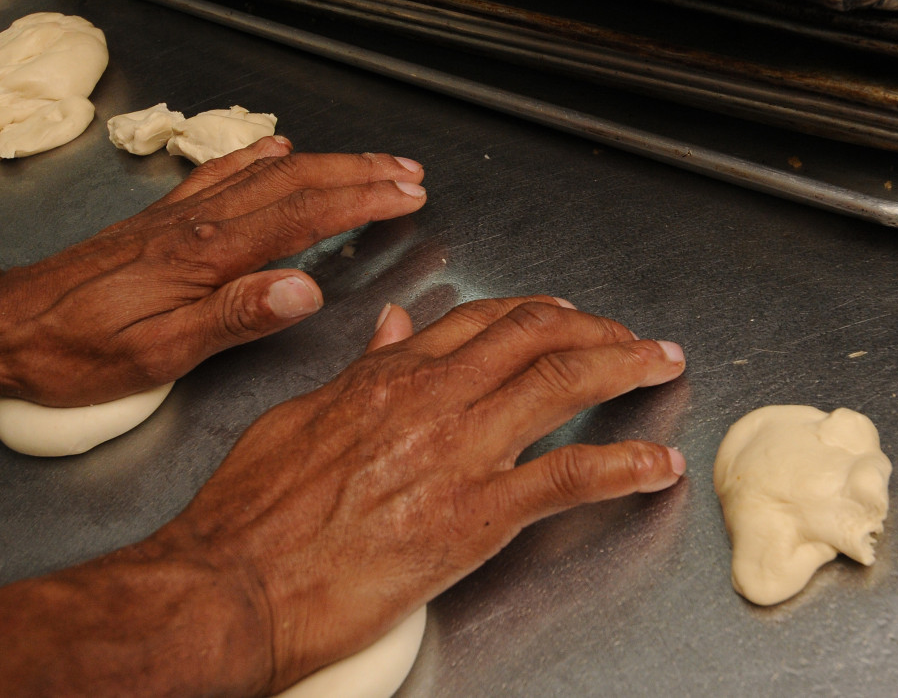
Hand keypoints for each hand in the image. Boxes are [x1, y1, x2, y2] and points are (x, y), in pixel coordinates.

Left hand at [0, 136, 426, 405]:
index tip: (408, 197)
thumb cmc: (80, 351)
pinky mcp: (162, 218)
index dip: (363, 202)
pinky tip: (279, 149)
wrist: (5, 325)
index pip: (305, 215)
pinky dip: (262, 157)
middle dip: (361, 173)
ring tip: (372, 164)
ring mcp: (181, 215)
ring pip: (268, 172)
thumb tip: (305, 290)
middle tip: (411, 175)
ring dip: (328, 163)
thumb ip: (236, 317)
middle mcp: (200, 223)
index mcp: (209, 256)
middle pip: (296, 181)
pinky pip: (223, 173)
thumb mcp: (161, 353)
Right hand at [152, 297, 686, 692]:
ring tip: (662, 365)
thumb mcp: (299, 418)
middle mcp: (432, 398)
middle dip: (597, 329)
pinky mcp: (476, 515)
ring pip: (561, 383)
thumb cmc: (251, 513)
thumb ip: (359, 372)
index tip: (567, 318)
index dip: (538, 314)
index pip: (483, 322)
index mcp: (389, 375)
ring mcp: (459, 452)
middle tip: (631, 338)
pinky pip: (570, 476)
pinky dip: (625, 465)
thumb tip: (394, 330)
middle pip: (536, 336)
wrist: (235, 582)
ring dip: (624, 368)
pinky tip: (657, 464)